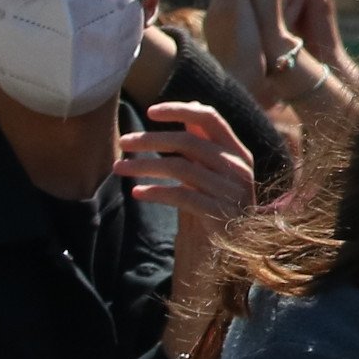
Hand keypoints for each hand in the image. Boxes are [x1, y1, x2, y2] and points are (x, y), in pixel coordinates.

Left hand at [116, 101, 260, 225]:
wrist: (232, 252)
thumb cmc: (215, 207)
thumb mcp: (211, 171)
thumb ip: (204, 143)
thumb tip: (191, 106)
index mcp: (238, 152)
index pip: (210, 118)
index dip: (179, 110)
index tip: (149, 111)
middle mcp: (239, 167)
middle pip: (188, 141)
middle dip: (150, 139)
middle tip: (123, 142)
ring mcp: (231, 191)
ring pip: (180, 167)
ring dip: (144, 165)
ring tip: (119, 168)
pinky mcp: (220, 214)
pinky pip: (181, 196)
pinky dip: (155, 192)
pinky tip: (137, 193)